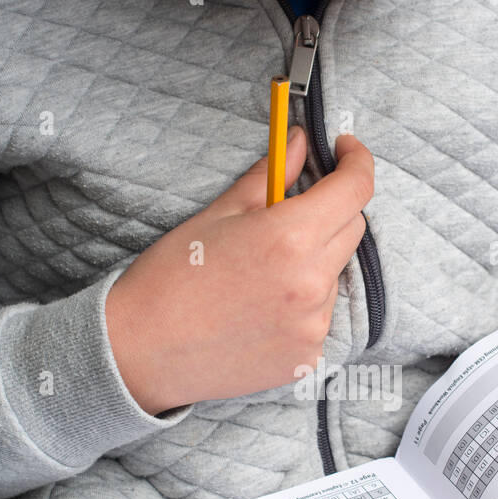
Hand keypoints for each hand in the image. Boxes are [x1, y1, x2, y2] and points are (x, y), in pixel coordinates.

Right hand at [105, 127, 373, 414]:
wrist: (142, 351)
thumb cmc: (170, 278)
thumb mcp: (218, 214)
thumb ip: (270, 176)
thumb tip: (300, 142)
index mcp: (290, 237)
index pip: (355, 189)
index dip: (356, 161)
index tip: (345, 152)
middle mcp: (311, 284)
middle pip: (352, 228)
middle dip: (330, 210)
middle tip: (287, 213)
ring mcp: (313, 325)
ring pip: (335, 274)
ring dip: (314, 261)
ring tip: (259, 274)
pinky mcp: (308, 356)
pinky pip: (320, 314)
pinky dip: (302, 303)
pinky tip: (260, 309)